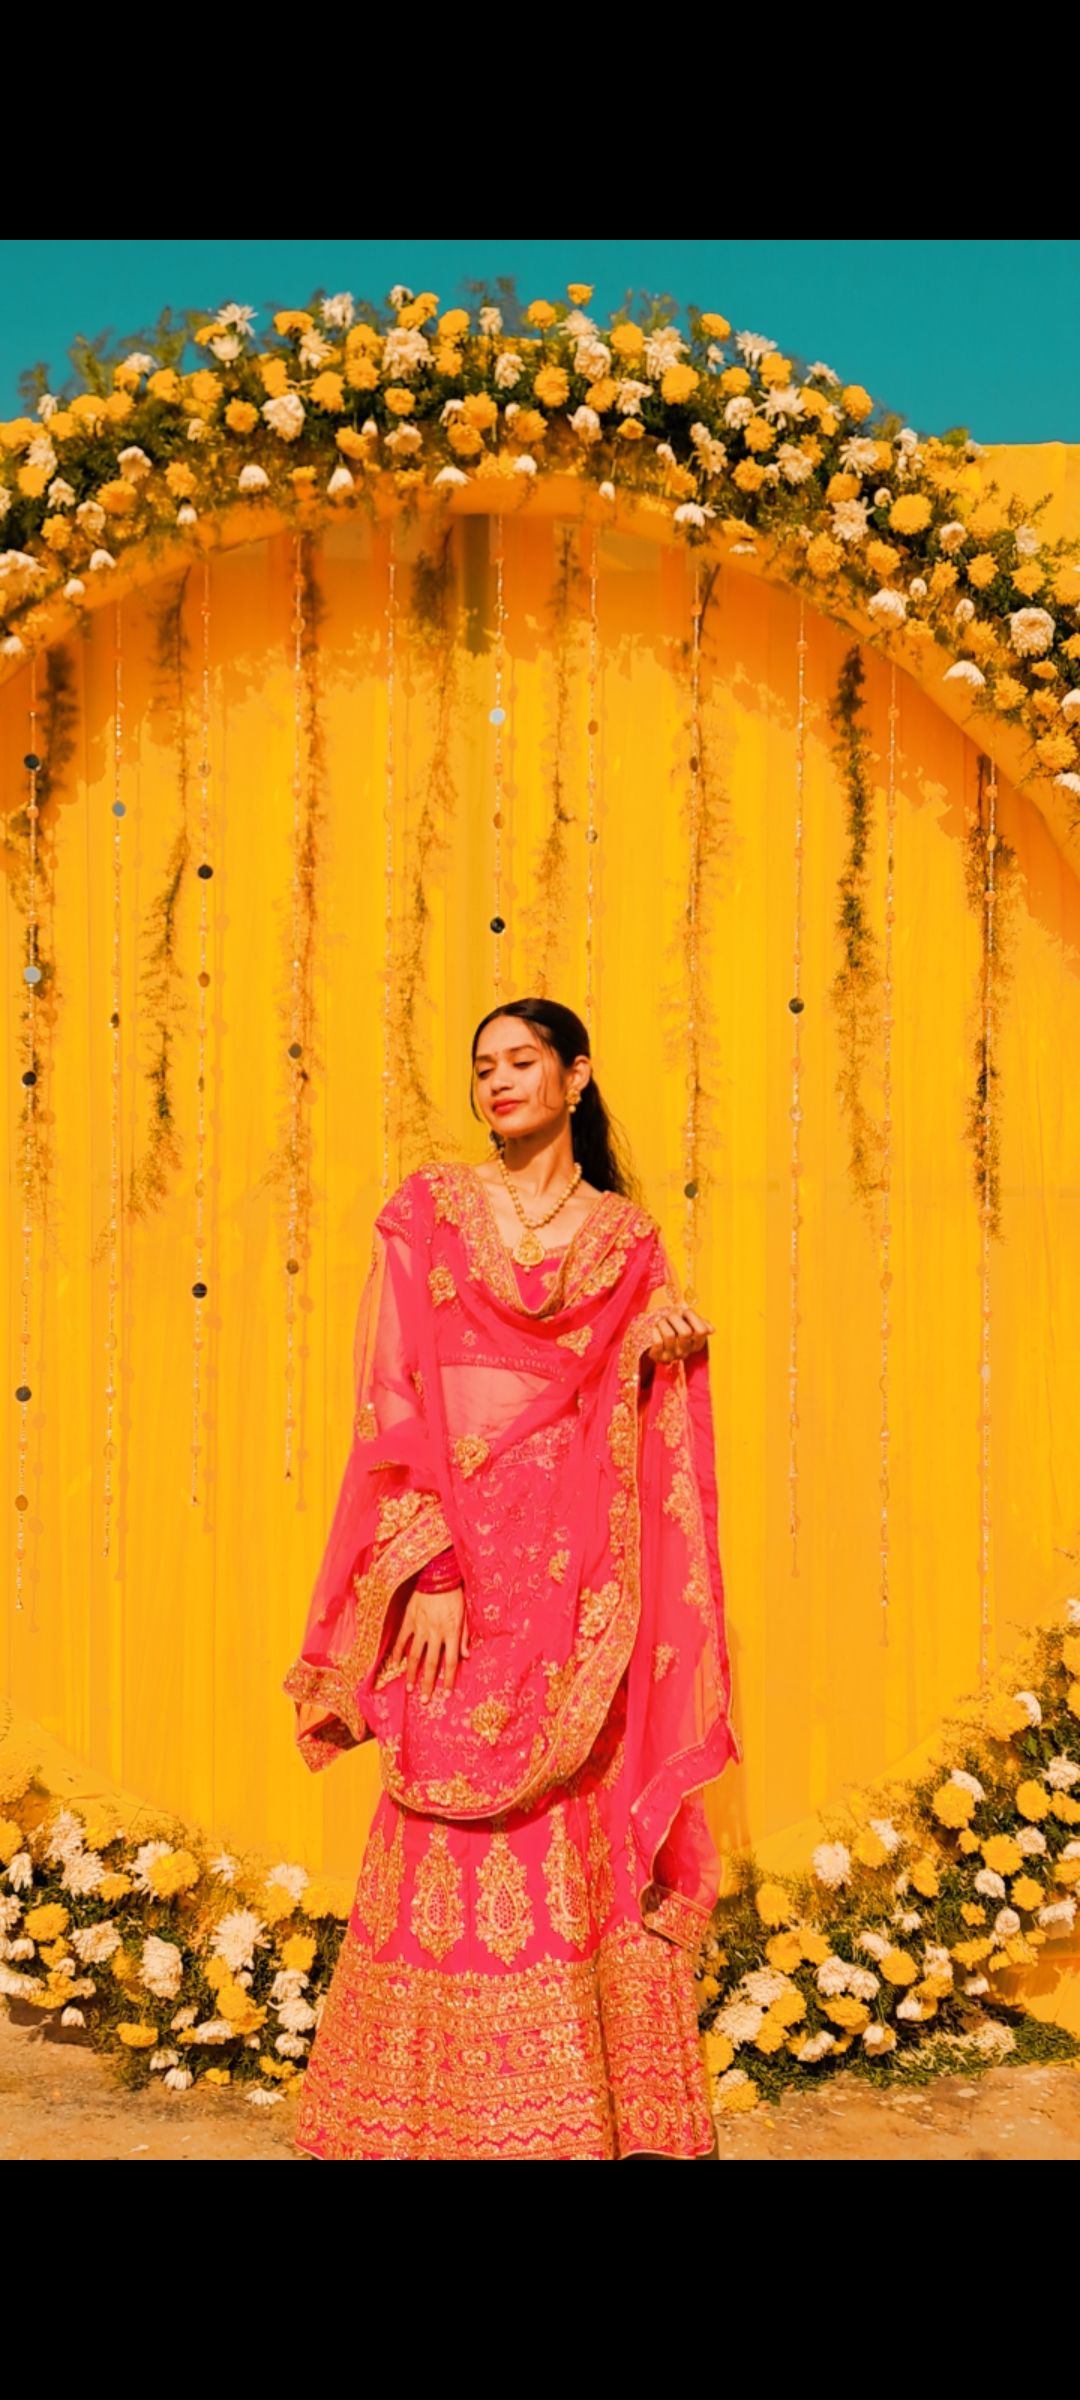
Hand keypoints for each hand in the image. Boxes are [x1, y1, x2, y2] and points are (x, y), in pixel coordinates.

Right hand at [388, 1586, 469, 1702]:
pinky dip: (398, 1652)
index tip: (446, 1694)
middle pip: (431, 1664)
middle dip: (428, 1684)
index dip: (448, 1680)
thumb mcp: (464, 1614)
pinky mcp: (409, 1619)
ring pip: (414, 1656)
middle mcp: (435, 1633)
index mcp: (451, 1632)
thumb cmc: (454, 1593)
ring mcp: (420, 1627)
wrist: (437, 1573)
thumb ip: (464, 1636)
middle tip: (424, 1700)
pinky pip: (402, 1639)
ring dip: (412, 1674)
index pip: (450, 1662)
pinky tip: (395, 1664)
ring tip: (409, 1688)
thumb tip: (466, 1656)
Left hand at [645, 1304, 713, 1363]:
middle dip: (675, 1317)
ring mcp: (671, 1356)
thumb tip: (711, 1330)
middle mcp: (685, 1352)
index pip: (701, 1331)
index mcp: (696, 1344)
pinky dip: (655, 1331)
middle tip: (669, 1314)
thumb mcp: (688, 1322)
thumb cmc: (674, 1325)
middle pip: (685, 1332)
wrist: (654, 1334)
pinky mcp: (657, 1357)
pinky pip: (658, 1342)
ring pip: (670, 1335)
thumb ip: (701, 1323)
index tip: (684, 1311)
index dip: (692, 1316)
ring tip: (661, 1321)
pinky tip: (655, 1329)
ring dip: (663, 1323)